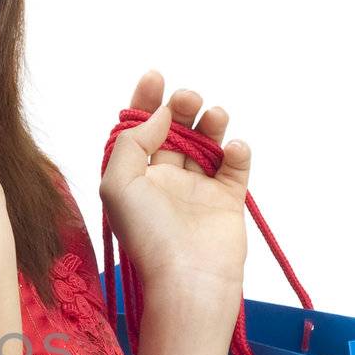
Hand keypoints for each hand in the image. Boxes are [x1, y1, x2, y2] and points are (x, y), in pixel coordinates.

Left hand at [99, 70, 249, 301]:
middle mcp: (165, 181)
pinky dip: (237, 152)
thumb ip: (130, 144)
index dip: (145, 101)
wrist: (188, 279)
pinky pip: (234, 167)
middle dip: (181, 106)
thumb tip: (156, 116)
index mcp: (135, 178)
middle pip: (174, 130)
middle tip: (188, 98)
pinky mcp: (227, 201)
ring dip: (210, 123)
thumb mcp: (118, 186)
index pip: (139, 130)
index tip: (156, 76)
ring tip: (214, 114)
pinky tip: (231, 150)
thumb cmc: (148, 237)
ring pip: (206, 143)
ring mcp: (198, 190)